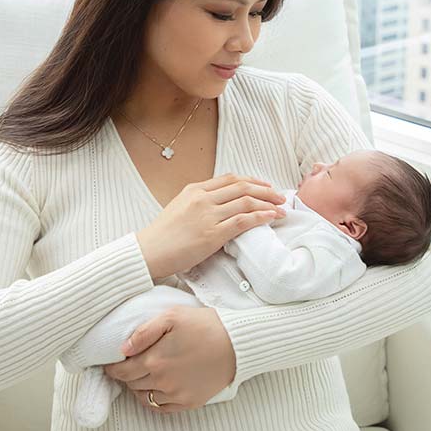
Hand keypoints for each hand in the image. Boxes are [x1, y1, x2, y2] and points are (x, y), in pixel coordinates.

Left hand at [103, 306, 234, 413]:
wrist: (237, 343)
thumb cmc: (204, 325)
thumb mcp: (171, 316)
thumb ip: (144, 332)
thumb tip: (123, 348)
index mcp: (155, 360)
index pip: (121, 371)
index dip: (112, 367)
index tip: (111, 363)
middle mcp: (162, 382)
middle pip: (131, 384)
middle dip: (125, 375)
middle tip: (127, 366)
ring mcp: (176, 395)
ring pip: (144, 398)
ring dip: (138, 387)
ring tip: (141, 375)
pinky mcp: (189, 402)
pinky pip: (162, 408)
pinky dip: (154, 400)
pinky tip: (157, 388)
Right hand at [136, 173, 285, 279]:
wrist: (149, 251)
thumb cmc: (163, 234)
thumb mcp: (180, 207)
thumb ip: (199, 202)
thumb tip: (221, 202)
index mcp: (195, 190)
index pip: (230, 179)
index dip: (252, 180)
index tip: (266, 186)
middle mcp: (203, 198)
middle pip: (243, 187)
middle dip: (266, 190)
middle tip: (281, 196)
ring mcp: (208, 215)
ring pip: (246, 202)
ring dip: (268, 204)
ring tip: (282, 208)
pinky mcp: (212, 234)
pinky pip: (243, 221)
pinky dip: (261, 217)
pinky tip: (272, 218)